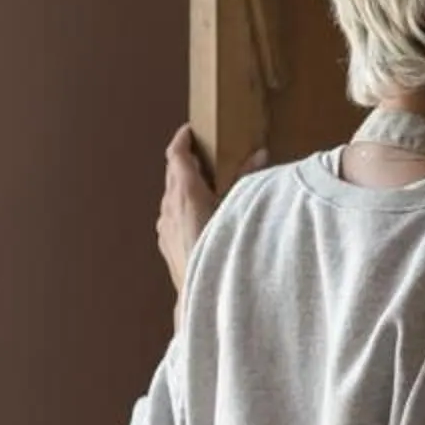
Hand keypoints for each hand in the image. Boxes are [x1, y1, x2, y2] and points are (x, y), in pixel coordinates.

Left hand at [157, 128, 265, 307]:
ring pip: (171, 195)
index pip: (176, 155)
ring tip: (205, 186)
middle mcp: (169, 205)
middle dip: (186, 161)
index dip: (182, 140)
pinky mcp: (165, 242)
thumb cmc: (222, 249)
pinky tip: (198, 217)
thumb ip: (247, 179)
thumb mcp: (239, 210)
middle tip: (204, 155)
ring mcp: (164, 225)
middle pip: (172, 173)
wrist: (201, 293)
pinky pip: (171, 215)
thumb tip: (260, 153)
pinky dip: (181, 207)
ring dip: (184, 186)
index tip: (190, 131)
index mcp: (185, 192)